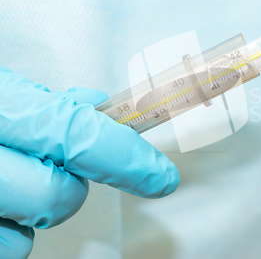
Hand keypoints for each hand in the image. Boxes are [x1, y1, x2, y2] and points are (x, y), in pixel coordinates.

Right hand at [0, 67, 179, 257]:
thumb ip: (43, 102)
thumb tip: (96, 107)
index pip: (78, 135)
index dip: (127, 158)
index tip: (161, 177)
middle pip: (58, 196)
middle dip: (69, 186)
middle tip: (53, 167)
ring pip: (30, 233)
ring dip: (35, 212)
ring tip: (10, 182)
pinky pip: (6, 252)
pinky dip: (10, 234)